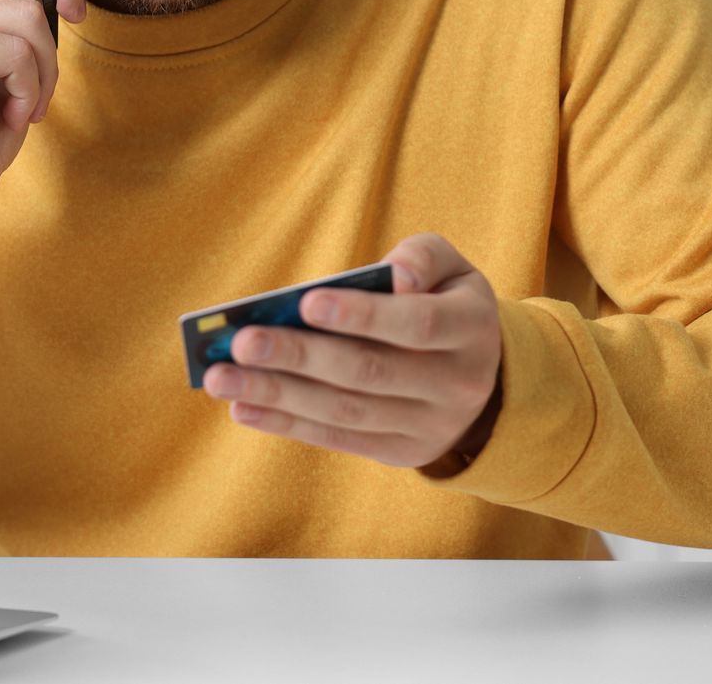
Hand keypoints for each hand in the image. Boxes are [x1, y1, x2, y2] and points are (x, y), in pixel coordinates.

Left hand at [202, 233, 503, 470]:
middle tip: (239, 343)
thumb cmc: (447, 302)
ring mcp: (429, 426)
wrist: (489, 377)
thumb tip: (395, 278)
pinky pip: (339, 439)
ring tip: (222, 378)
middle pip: (369, 372)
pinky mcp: (402, 452)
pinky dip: (287, 424)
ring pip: (346, 412)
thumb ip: (421, 258)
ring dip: (278, 395)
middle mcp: (457, 385)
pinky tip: (243, 407)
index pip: (418, 324)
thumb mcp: (452, 268)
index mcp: (471, 330)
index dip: (363, 315)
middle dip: (299, 357)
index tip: (306, 303)